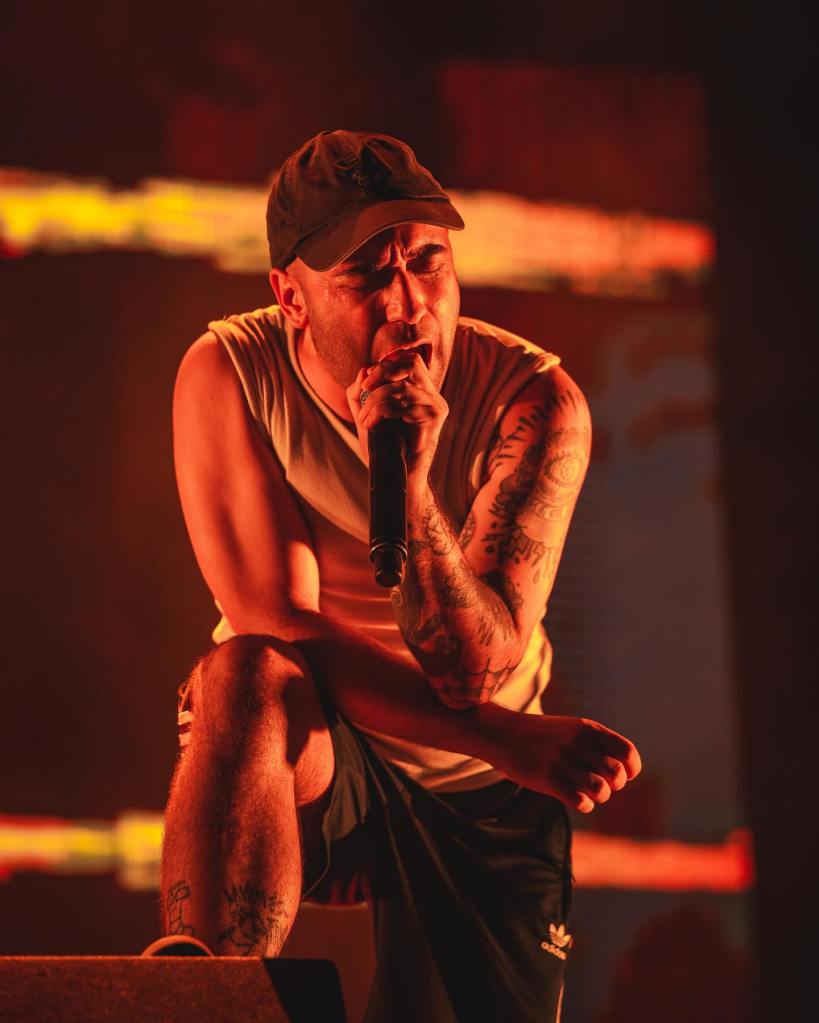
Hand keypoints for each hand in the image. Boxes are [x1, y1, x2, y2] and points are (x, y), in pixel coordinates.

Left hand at [345, 350, 448, 482]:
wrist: (400, 476)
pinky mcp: (433, 419)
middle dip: (382, 372)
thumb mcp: (368, 414)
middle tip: (365, 387)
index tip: (367, 381)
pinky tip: (371, 424)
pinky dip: (379, 412)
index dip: (387, 364)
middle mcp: (432, 396)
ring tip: (364, 417)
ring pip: (401, 387)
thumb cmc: (385, 447)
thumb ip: (361, 392)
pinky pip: (401, 406)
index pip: (410, 361)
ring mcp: (435, 406)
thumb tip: (362, 371)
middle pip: (410, 364)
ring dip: (375, 399)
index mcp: (421, 392)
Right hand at [492, 712, 641, 812]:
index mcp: (588, 729)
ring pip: (601, 790)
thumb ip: (598, 745)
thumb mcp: (573, 730)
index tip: (621, 775)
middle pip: (617, 774)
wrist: (504, 734)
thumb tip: (625, 773)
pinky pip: (580, 801)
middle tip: (600, 783)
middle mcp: (578, 743)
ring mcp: (562, 761)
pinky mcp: (547, 779)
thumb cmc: (544, 736)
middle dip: (614, 785)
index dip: (630, 770)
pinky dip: (583, 804)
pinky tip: (574, 797)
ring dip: (598, 796)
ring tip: (587, 792)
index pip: (628, 753)